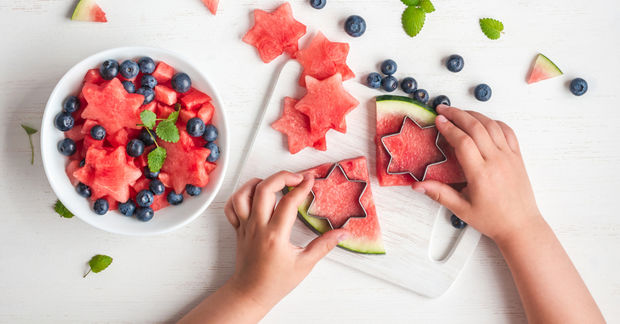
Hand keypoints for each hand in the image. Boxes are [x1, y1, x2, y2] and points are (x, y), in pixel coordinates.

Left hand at [224, 171, 345, 312]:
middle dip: (281, 177)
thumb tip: (342, 233)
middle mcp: (257, 228)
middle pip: (264, 190)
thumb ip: (324, 245)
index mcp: (275, 236)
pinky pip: (232, 206)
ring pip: (243, 195)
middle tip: (296, 178)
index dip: (301, 187)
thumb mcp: (305, 265)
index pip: (288, 202)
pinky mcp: (238, 229)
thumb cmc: (276, 282)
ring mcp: (245, 227)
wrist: (250, 293)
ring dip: (258, 182)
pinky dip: (241, 195)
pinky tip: (254, 194)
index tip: (311, 180)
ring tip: (274, 183)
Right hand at [412, 105, 540, 242]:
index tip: (438, 120)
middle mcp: (496, 161)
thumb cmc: (492, 219)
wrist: (521, 226)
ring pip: (492, 126)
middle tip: (443, 110)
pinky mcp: (517, 157)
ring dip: (474, 115)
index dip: (449, 127)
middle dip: (458, 114)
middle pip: (476, 127)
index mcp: (480, 174)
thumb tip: (417, 185)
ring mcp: (509, 157)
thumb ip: (439, 194)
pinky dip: (494, 122)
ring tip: (460, 112)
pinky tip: (483, 121)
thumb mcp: (461, 209)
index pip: (463, 141)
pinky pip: (507, 131)